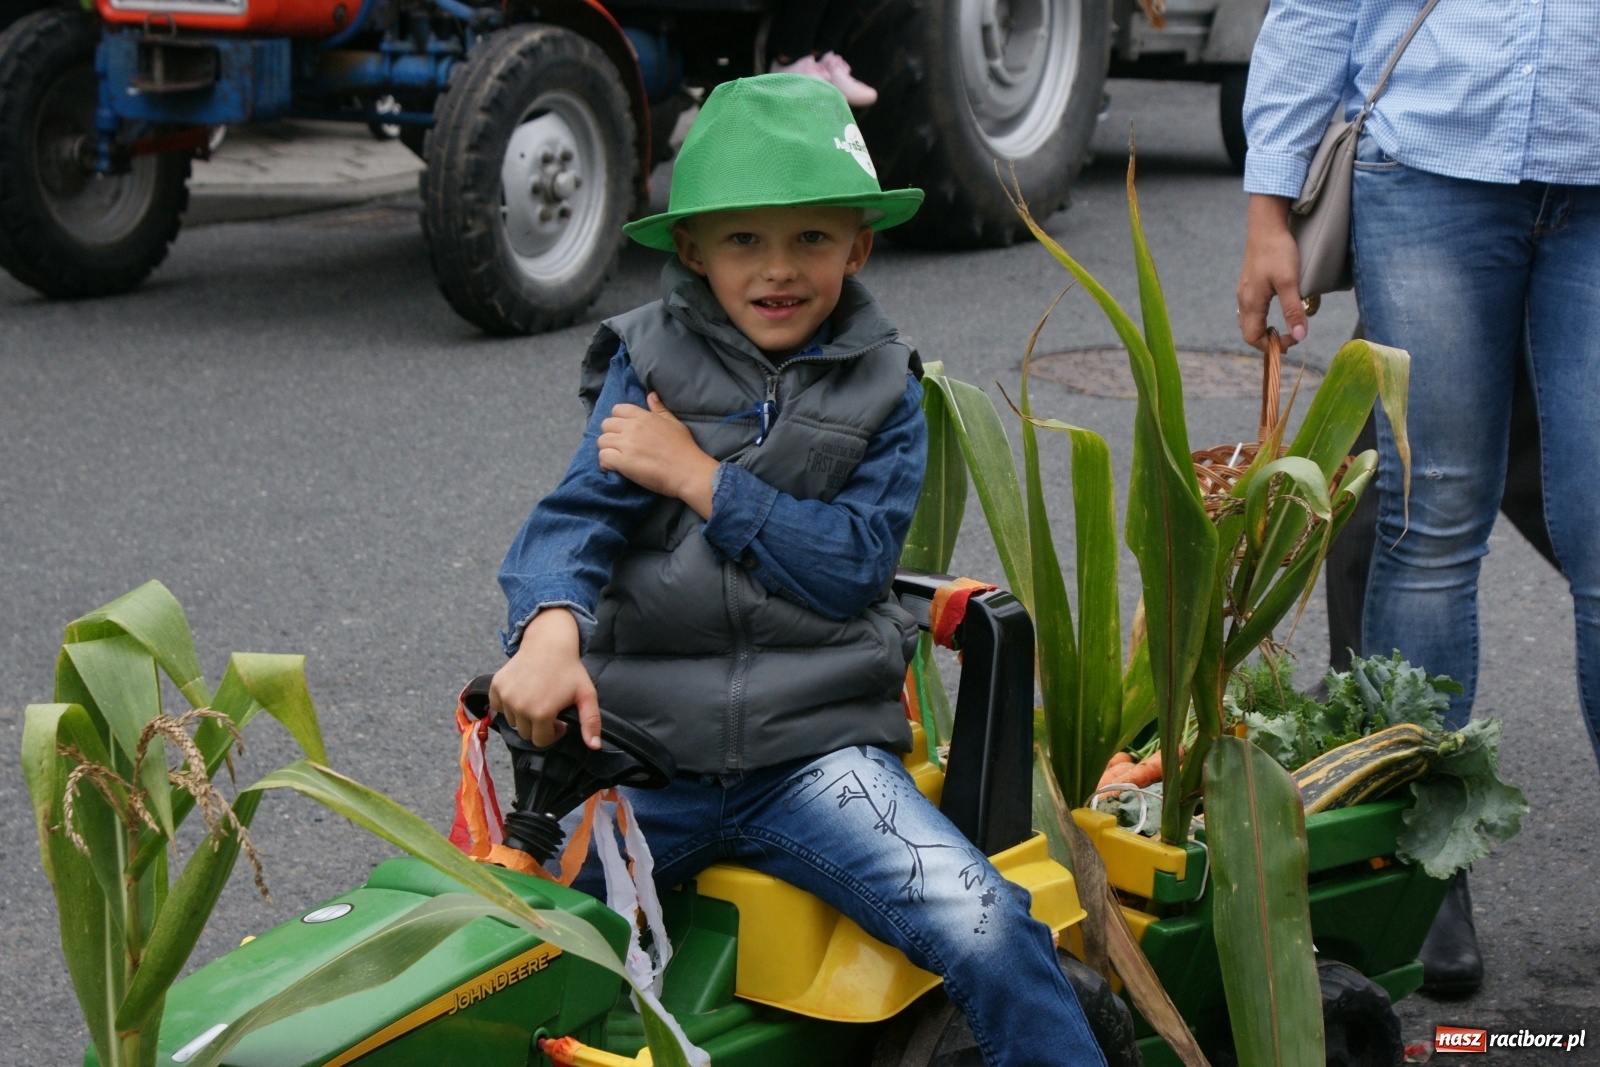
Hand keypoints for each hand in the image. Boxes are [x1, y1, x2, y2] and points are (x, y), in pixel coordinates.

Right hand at [488, 608, 600, 748]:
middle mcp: (520, 707)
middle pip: (525, 733)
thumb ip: (590, 722)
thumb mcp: (586, 695)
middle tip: (548, 709)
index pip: (541, 741)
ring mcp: (506, 696)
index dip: (552, 733)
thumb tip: (594, 746)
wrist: (549, 643)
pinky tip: (522, 693)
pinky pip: (498, 707)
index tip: (559, 721)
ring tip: (536, 699)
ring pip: (512, 721)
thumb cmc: (569, 669)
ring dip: (523, 716)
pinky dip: (507, 705)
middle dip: (538, 726)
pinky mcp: (496, 686)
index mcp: (541, 713)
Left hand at [598, 392, 717, 516]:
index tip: (623, 430)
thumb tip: (650, 394)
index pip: (617, 409)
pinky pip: (603, 457)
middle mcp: (632, 428)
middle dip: (610, 434)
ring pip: (601, 441)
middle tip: (619, 446)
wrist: (687, 471)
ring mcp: (626, 444)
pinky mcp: (623, 462)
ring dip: (606, 449)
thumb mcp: (674, 423)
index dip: (617, 419)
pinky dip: (605, 463)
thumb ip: (659, 409)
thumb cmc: (684, 447)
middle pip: (606, 425)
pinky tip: (614, 468)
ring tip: (616, 458)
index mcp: (643, 417)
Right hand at [1237, 194, 1308, 351]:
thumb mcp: (1289, 281)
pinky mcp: (1249, 283)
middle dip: (1267, 340)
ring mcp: (1244, 291)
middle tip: (1289, 337)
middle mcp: (1244, 300)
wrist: (1266, 226)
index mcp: (1252, 302)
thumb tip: (1300, 336)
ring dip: (1264, 329)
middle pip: (1249, 331)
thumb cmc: (1277, 251)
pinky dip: (1262, 318)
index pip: (1253, 337)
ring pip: (1249, 321)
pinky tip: (1275, 309)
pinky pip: (1251, 309)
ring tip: (1283, 326)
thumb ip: (1293, 310)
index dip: (1271, 345)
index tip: (1293, 340)